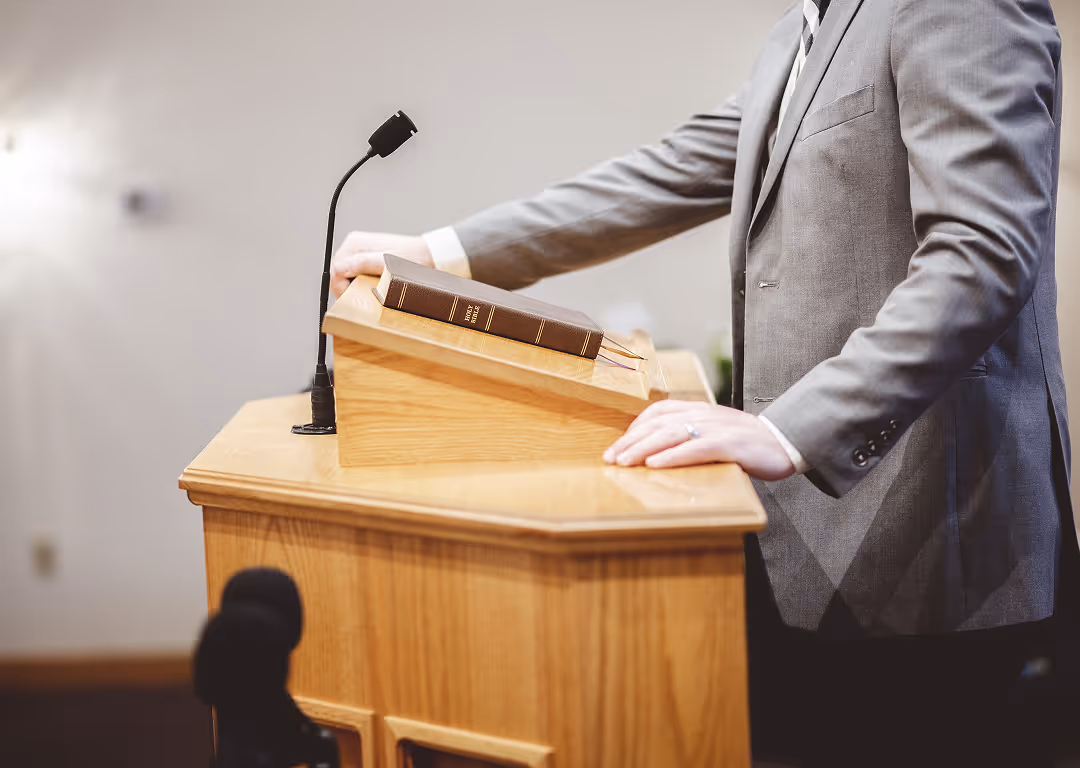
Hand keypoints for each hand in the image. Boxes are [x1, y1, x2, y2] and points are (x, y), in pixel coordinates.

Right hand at [330, 231, 433, 297]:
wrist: (430, 256)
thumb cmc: (413, 259)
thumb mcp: (388, 264)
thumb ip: (363, 264)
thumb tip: (340, 268)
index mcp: (355, 244)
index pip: (335, 270)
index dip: (340, 289)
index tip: (352, 301)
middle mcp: (355, 246)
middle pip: (339, 274)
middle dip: (347, 289)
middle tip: (361, 301)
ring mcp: (361, 252)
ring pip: (347, 276)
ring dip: (355, 287)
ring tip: (369, 294)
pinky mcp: (368, 258)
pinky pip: (357, 274)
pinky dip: (363, 284)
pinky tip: (374, 288)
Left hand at [603, 400, 796, 479]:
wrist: (785, 442)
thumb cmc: (746, 443)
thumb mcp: (712, 433)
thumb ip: (688, 436)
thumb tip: (655, 452)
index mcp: (697, 410)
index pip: (656, 413)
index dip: (634, 429)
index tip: (616, 447)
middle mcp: (703, 414)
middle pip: (657, 424)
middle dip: (630, 441)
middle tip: (610, 458)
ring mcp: (716, 428)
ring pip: (671, 434)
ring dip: (643, 448)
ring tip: (624, 462)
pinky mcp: (730, 444)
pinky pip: (696, 448)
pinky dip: (673, 456)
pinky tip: (655, 465)